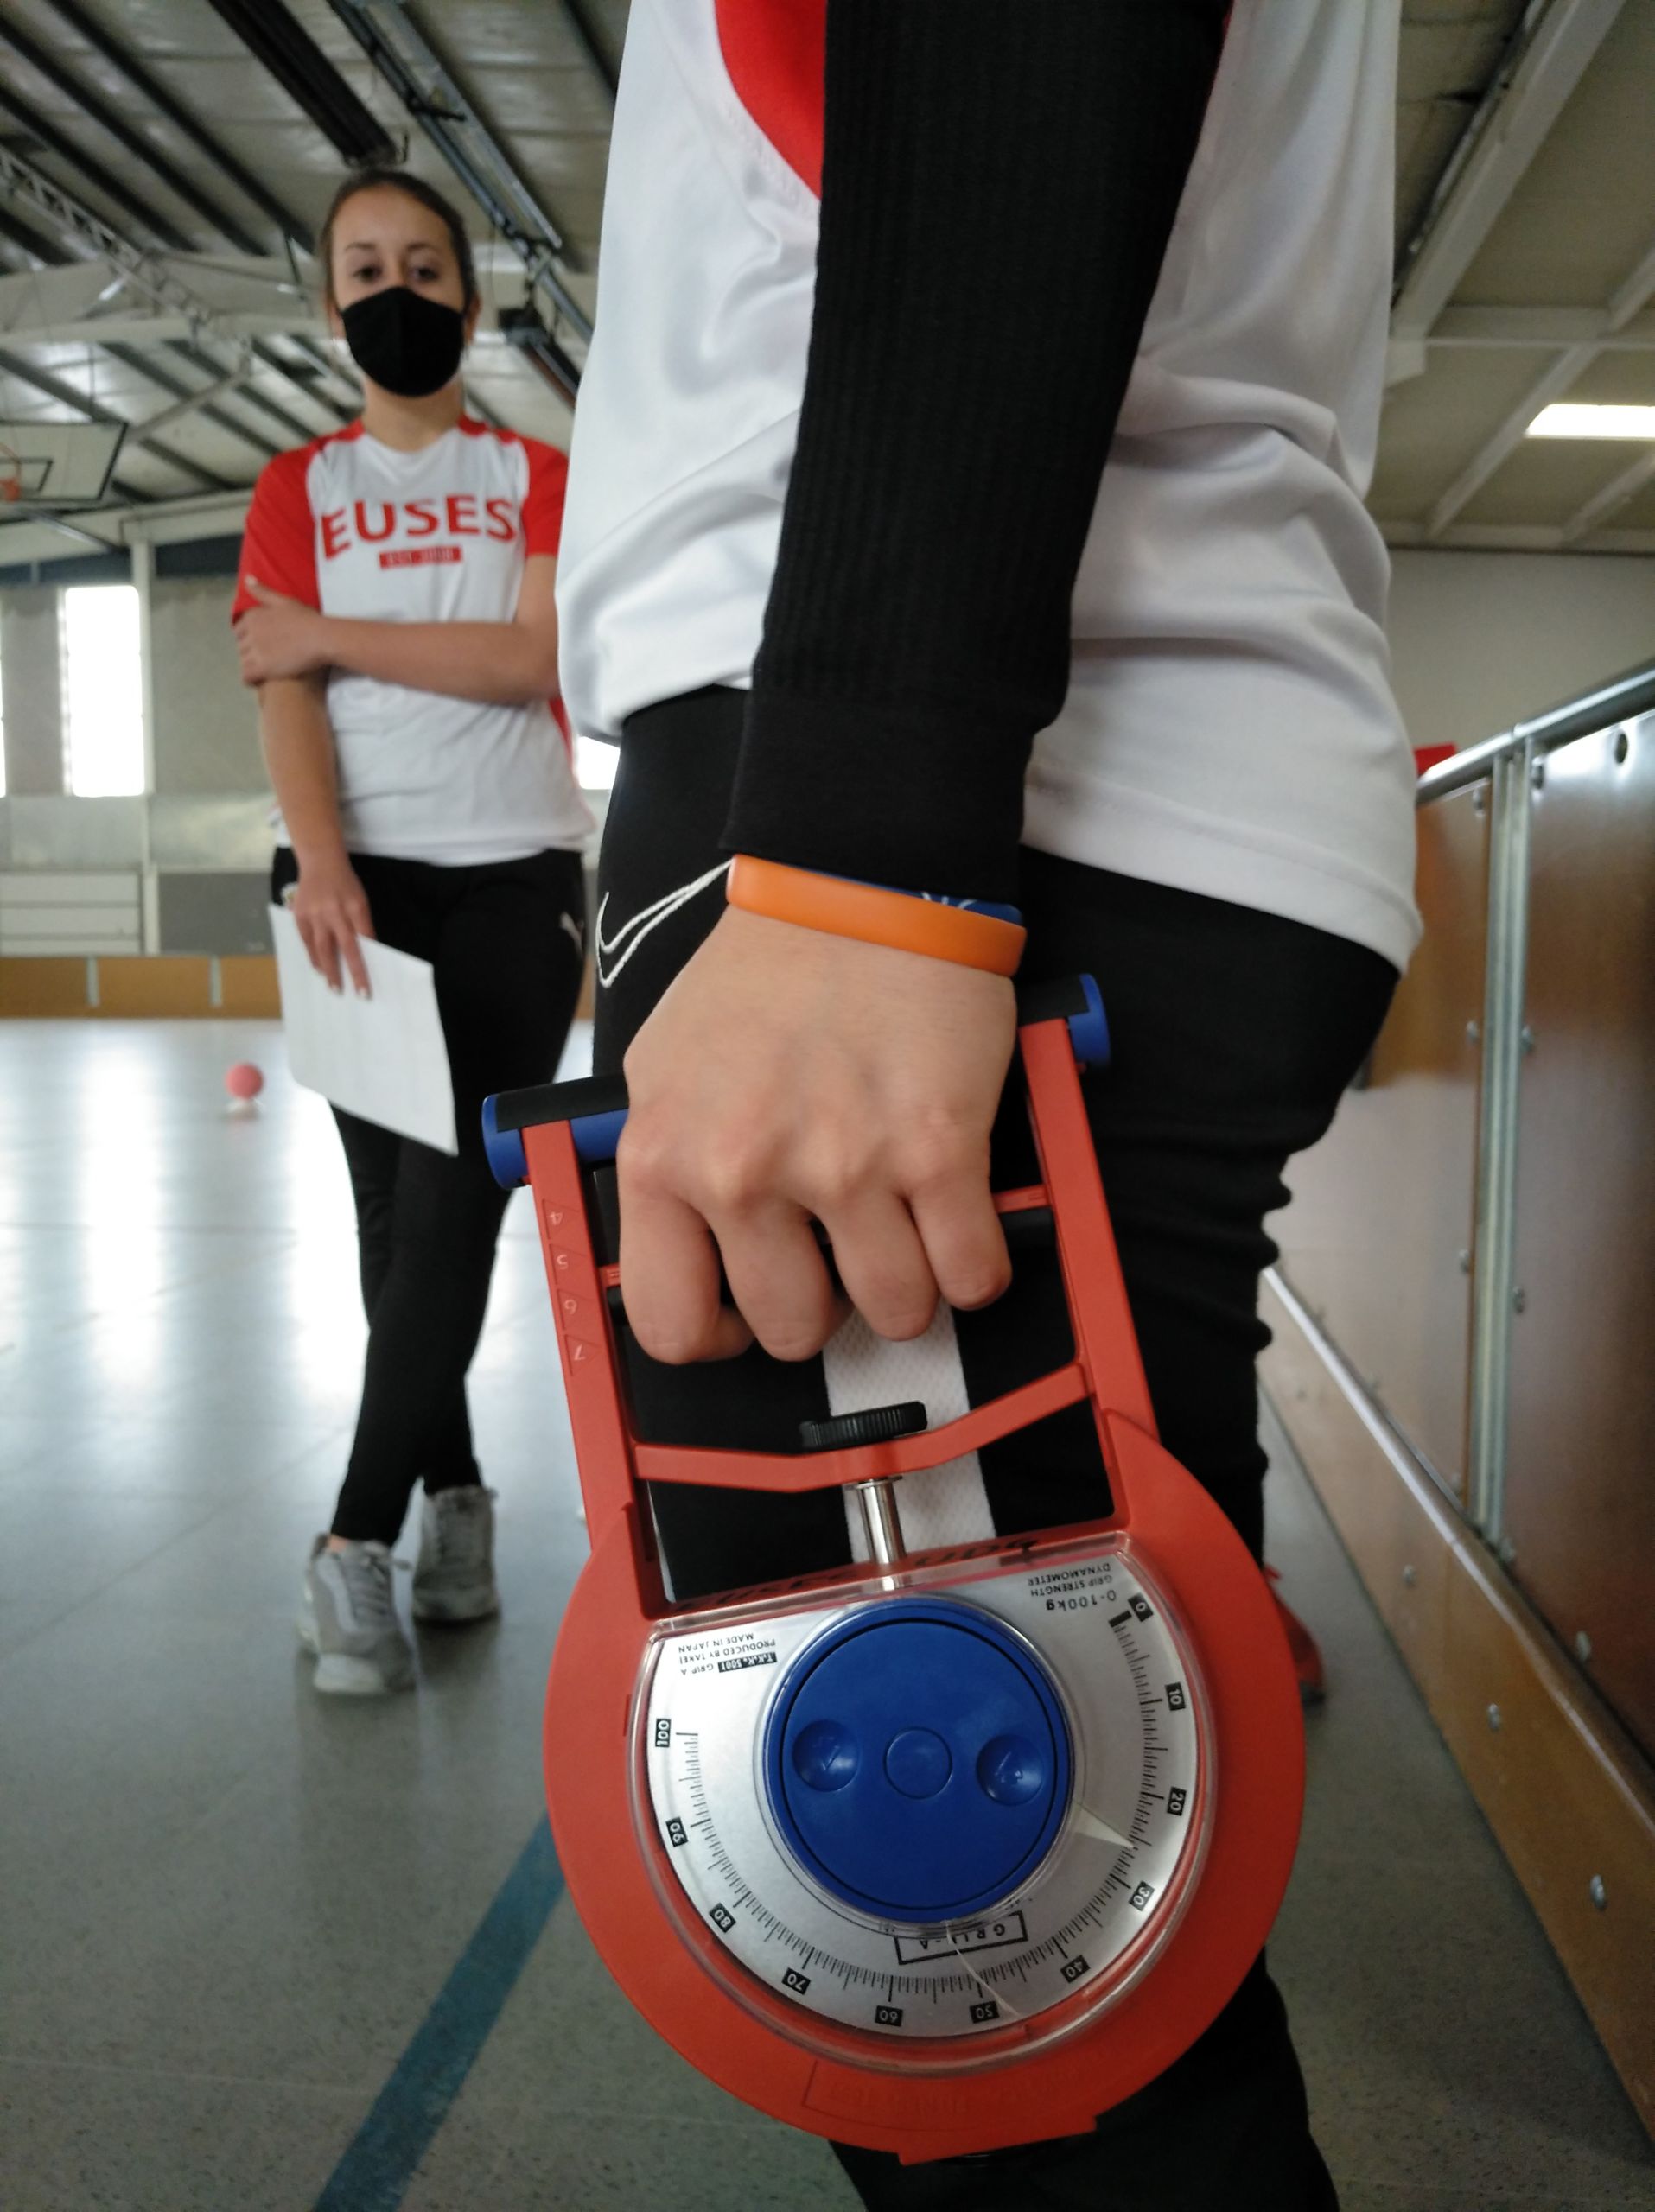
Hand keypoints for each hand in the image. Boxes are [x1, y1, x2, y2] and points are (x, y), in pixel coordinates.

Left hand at [235, 579, 329, 684]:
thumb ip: (263, 591)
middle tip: (269, 657)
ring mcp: (255, 651)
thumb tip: (246, 579)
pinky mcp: (262, 668)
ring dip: (252, 666)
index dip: (250, 638)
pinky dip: (251, 680)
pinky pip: (246, 677)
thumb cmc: (308, 619)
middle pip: (241, 647)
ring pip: (243, 662)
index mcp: (253, 616)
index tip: (264, 643)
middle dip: (251, 652)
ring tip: (268, 669)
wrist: (322, 638)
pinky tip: (261, 680)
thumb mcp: (285, 600)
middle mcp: (250, 632)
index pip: (238, 630)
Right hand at [288, 851, 374, 995]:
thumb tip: (365, 953)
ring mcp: (315, 914)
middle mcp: (335, 911)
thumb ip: (362, 924)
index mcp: (356, 906)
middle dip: (353, 972)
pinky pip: (307, 941)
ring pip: (322, 948)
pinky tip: (319, 969)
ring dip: (329, 970)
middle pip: (346, 947)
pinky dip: (314, 957)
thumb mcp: (360, 900)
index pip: (365, 939)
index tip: (370, 984)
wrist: (320, 861)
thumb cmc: (345, 885)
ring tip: (335, 988)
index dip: (368, 961)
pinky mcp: (299, 915)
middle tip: (359, 994)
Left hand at [618, 906, 1016, 1363]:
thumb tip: (689, 1257)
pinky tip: (960, 1222)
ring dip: (908, 1287)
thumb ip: (668, 1165)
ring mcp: (845, 1166)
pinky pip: (971, 1272)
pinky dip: (976, 1264)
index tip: (745, 1317)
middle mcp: (745, 1171)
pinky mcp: (937, 1149)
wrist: (858, 884)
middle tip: (838, 1255)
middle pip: (795, 1329)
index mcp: (665, 1155)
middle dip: (826, 1306)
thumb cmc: (765, 972)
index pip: (672, 1323)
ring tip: (905, 1234)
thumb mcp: (663, 1068)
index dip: (718, 1338)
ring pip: (895, 1312)